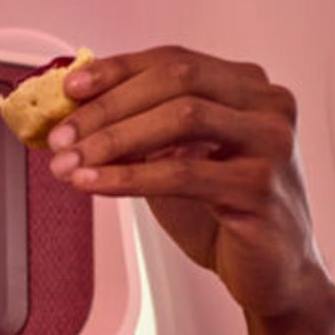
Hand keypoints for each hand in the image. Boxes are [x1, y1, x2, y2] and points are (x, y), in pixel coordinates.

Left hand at [47, 46, 334, 334]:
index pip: (173, 61)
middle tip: (60, 134)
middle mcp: (268, 105)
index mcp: (247, 86)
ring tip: (69, 161)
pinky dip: (129, 176)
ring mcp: (271, 143)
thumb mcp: (177, 157)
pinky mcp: (260, 187)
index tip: (69, 88)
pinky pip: (183, 172)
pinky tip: (93, 183)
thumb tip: (70, 112)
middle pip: (175, 81)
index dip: (116, 70)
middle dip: (107, 106)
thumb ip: (139, 129)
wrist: (274, 273)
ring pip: (182, 117)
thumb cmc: (222, 212)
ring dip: (113, 138)